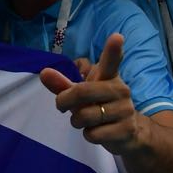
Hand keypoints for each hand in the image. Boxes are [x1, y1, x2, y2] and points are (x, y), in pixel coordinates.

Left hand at [38, 33, 139, 151]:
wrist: (129, 133)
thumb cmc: (101, 108)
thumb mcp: (82, 96)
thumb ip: (63, 85)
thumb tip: (43, 72)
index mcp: (109, 78)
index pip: (111, 62)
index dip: (113, 50)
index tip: (117, 37)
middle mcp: (120, 90)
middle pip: (83, 92)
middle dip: (65, 101)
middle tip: (62, 106)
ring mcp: (125, 110)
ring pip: (85, 116)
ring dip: (77, 122)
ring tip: (86, 121)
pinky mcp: (126, 129)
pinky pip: (93, 134)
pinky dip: (89, 135)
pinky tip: (98, 132)